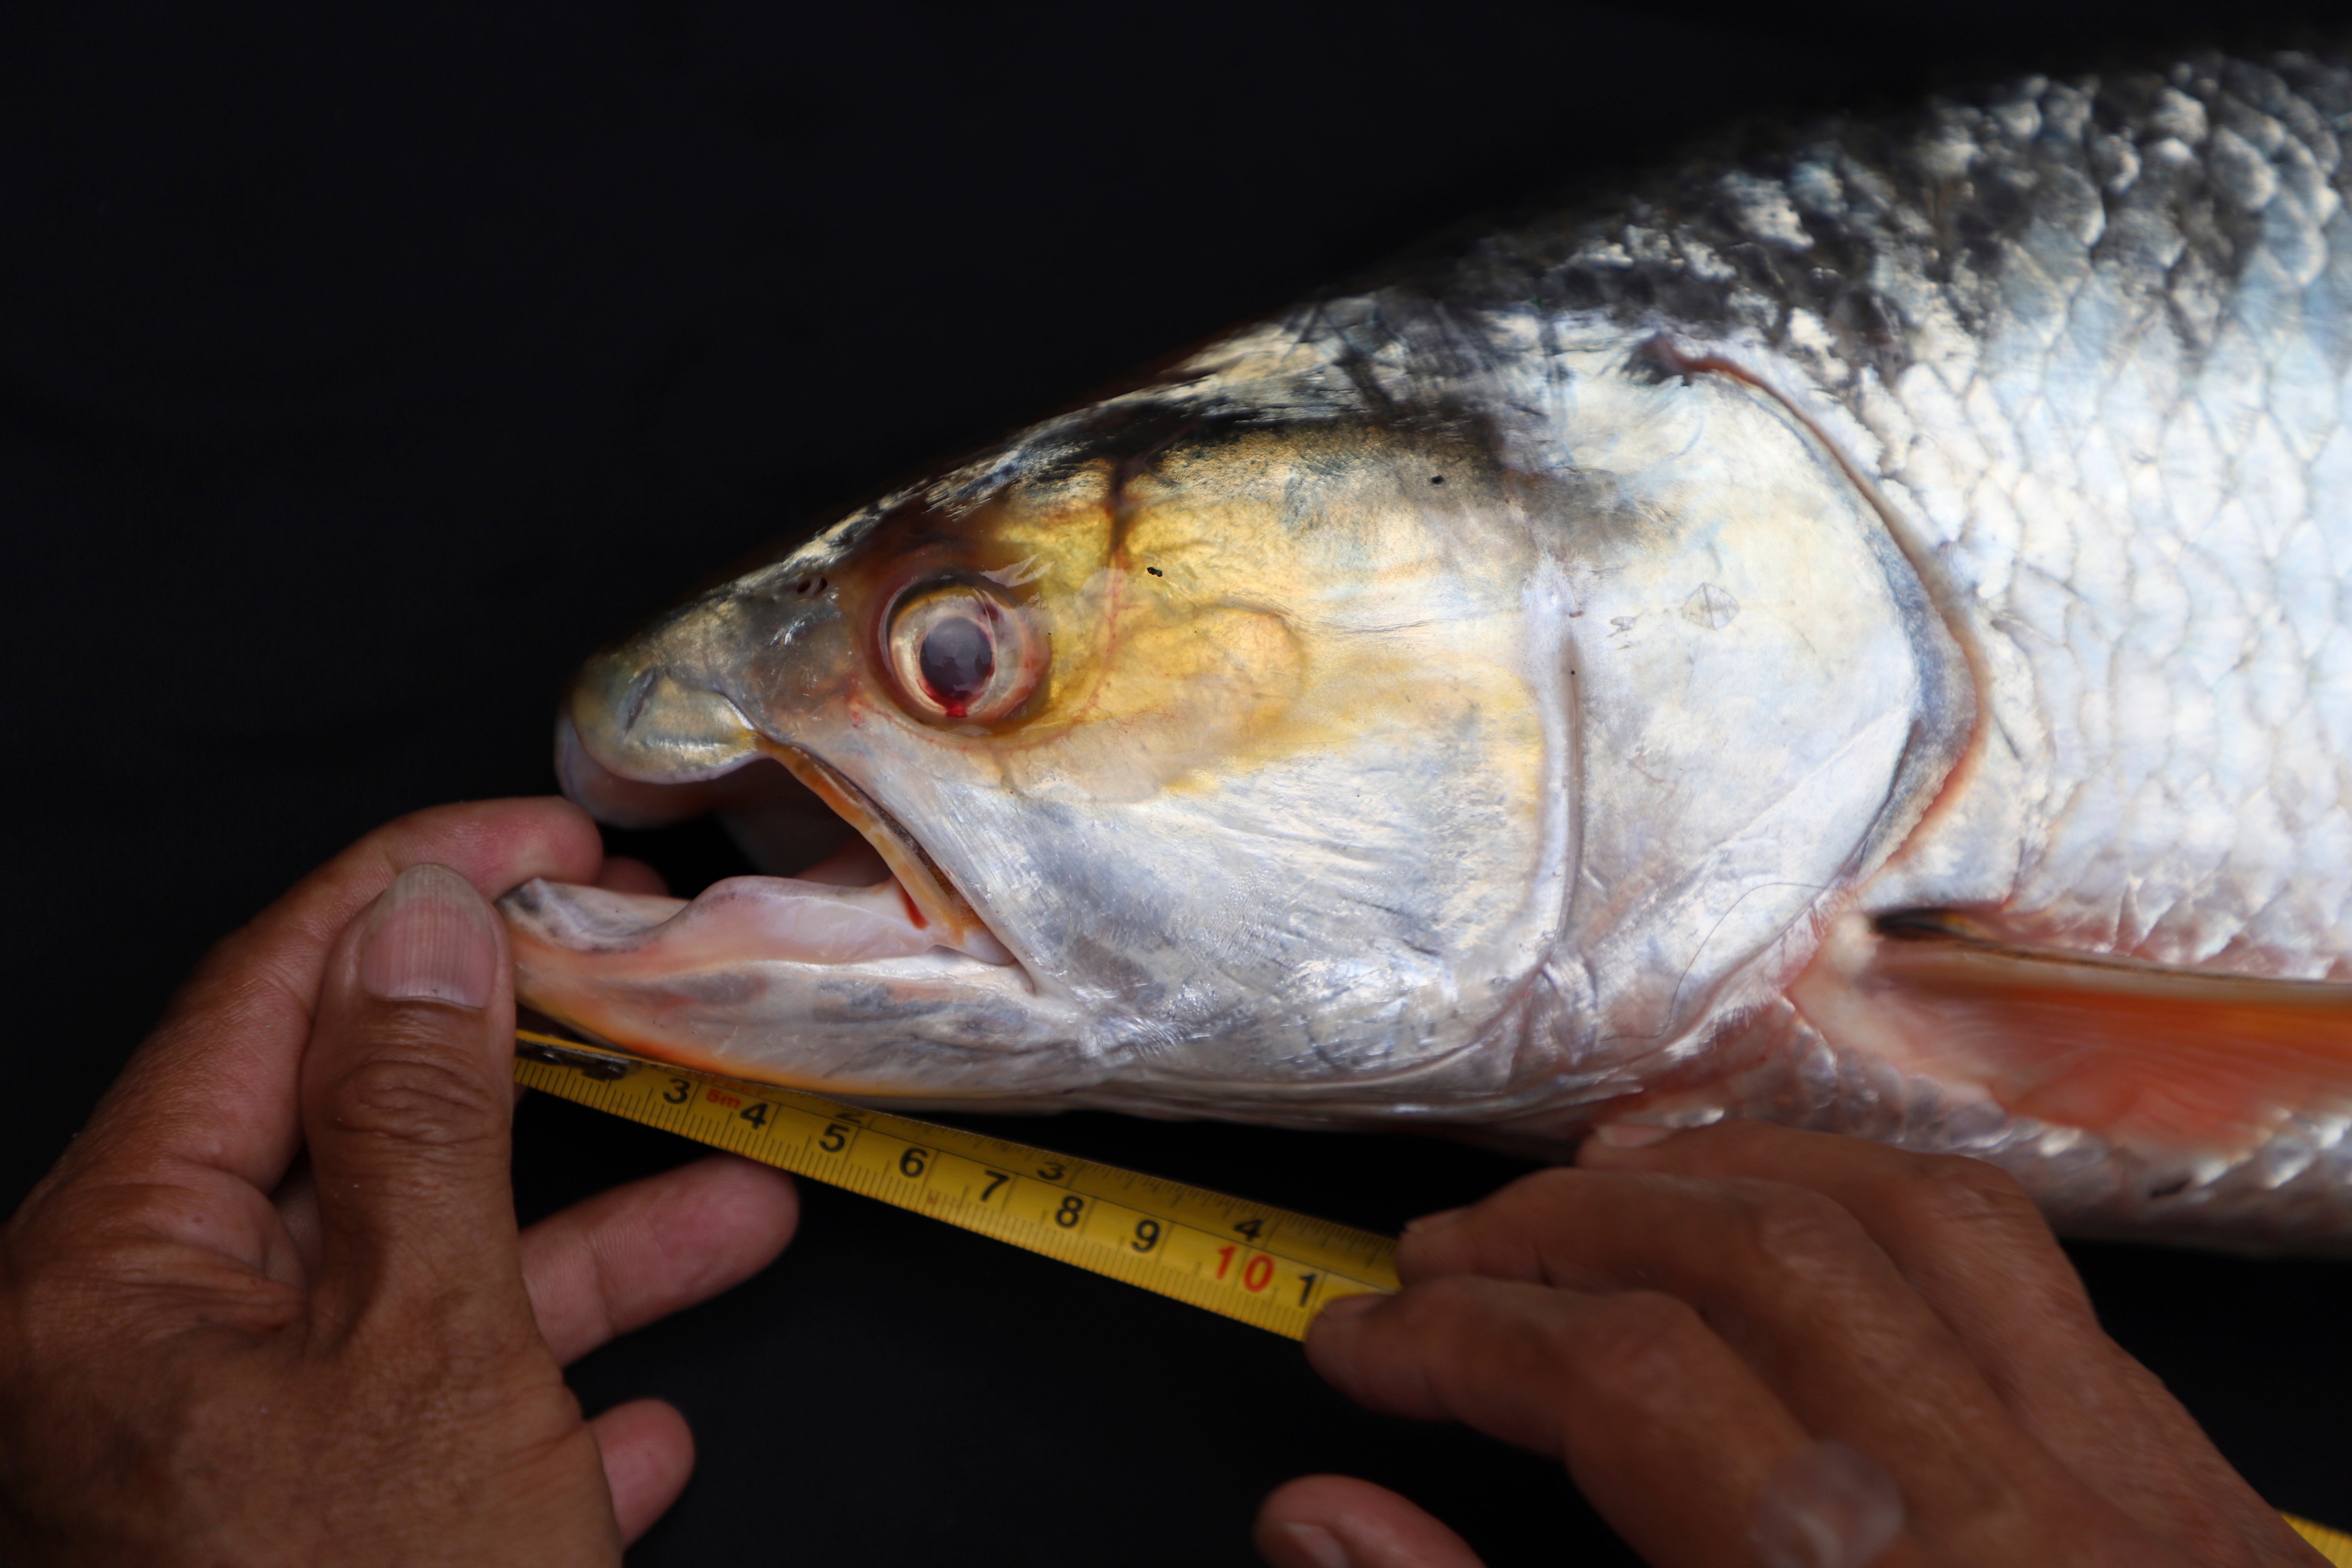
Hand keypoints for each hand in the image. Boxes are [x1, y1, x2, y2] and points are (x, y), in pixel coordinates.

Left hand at [0, 799, 798, 1565]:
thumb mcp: (428, 1341)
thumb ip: (419, 1116)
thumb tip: (419, 923)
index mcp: (115, 1272)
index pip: (274, 996)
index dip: (416, 889)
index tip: (545, 836)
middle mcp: (137, 1348)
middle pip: (350, 1145)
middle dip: (531, 1085)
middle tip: (642, 987)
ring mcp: (217, 1453)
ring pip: (412, 1295)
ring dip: (582, 1259)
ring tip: (743, 1207)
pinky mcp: (299, 1538)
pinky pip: (423, 1430)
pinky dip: (540, 1414)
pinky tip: (647, 1429)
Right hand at [1257, 1120, 2324, 1567]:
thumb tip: (1324, 1522)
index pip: (1630, 1383)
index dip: (1462, 1343)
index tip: (1366, 1346)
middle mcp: (2017, 1525)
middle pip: (1767, 1261)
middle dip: (1567, 1232)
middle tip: (1447, 1258)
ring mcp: (2133, 1490)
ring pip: (1919, 1220)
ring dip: (1730, 1170)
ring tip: (1601, 1179)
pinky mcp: (2196, 1492)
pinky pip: (2037, 1275)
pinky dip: (1885, 1207)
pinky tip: (1801, 1217)